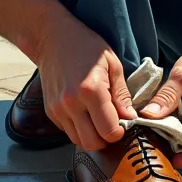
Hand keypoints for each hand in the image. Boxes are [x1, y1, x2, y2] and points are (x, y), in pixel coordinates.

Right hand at [36, 12, 135, 150]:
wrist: (53, 39)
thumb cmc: (86, 46)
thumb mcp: (112, 64)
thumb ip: (122, 94)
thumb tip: (131, 118)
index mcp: (91, 90)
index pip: (109, 131)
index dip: (120, 131)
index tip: (124, 123)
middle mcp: (71, 104)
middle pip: (92, 143)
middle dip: (106, 139)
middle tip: (113, 125)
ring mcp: (58, 109)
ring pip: (78, 141)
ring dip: (91, 136)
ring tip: (99, 119)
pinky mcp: (50, 112)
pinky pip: (68, 131)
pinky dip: (79, 128)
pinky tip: (85, 112)